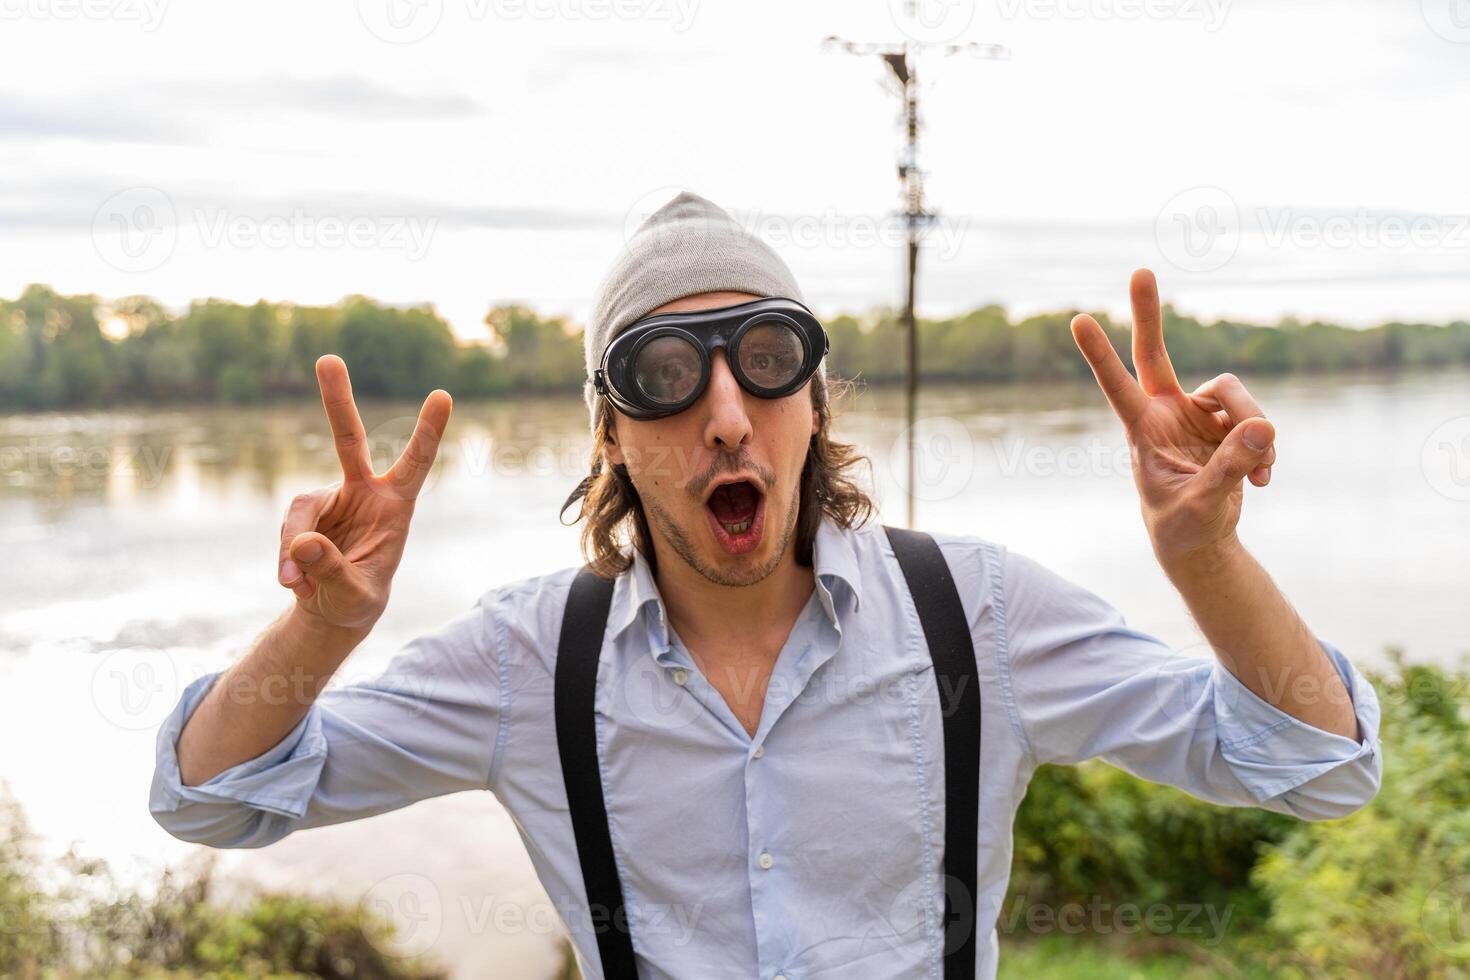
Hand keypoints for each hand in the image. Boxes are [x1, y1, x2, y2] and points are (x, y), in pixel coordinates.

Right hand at [277, 355, 451, 629]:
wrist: (331, 611)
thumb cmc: (357, 600)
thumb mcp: (351, 596)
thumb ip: (331, 572)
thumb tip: (302, 542)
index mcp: (396, 506)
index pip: (416, 463)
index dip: (428, 431)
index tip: (443, 394)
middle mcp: (364, 493)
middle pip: (348, 440)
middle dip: (336, 400)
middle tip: (328, 359)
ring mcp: (331, 499)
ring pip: (301, 510)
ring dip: (293, 547)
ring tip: (295, 584)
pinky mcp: (304, 513)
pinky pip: (288, 530)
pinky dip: (285, 558)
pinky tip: (292, 584)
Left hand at [1069, 269, 1276, 567]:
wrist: (1201, 540)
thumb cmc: (1185, 525)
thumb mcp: (1204, 505)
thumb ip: (1230, 468)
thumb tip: (1262, 427)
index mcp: (1143, 431)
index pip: (1117, 387)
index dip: (1099, 355)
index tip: (1077, 319)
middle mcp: (1166, 413)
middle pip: (1155, 353)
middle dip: (1149, 314)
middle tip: (1139, 270)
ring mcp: (1198, 414)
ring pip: (1236, 395)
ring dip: (1257, 430)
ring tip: (1261, 472)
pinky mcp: (1228, 423)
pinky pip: (1258, 421)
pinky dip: (1267, 449)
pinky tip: (1263, 479)